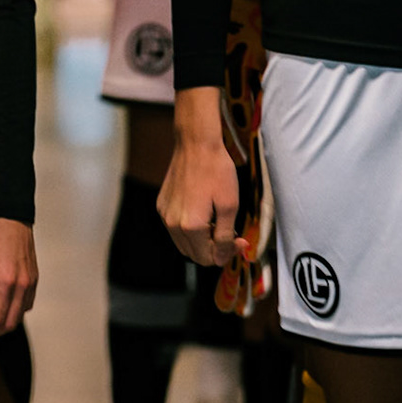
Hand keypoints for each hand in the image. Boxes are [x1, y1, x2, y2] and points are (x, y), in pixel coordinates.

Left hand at [0, 217, 37, 341]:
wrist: (12, 218)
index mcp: (5, 283)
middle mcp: (22, 287)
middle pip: (9, 324)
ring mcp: (31, 285)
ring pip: (19, 317)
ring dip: (2, 323)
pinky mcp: (34, 281)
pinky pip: (26, 306)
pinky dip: (13, 312)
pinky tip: (0, 306)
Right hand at [159, 89, 246, 266]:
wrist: (196, 144)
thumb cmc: (216, 170)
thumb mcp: (230, 206)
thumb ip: (224, 236)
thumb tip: (220, 256)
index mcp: (191, 226)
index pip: (208, 258)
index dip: (226, 254)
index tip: (240, 241)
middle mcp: (173, 224)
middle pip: (194, 255)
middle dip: (214, 250)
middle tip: (231, 236)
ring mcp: (165, 214)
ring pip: (184, 244)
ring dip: (201, 242)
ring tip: (216, 224)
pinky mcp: (162, 205)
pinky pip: (175, 229)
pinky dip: (189, 230)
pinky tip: (203, 214)